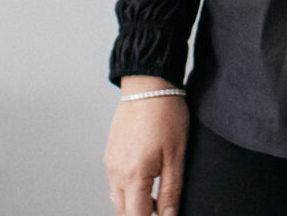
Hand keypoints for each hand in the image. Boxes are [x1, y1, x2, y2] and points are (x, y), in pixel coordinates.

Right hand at [104, 76, 187, 214]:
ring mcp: (110, 162)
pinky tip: (145, 182)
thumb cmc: (166, 114)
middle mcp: (116, 172)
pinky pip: (114, 183)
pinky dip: (127, 191)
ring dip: (133, 205)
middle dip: (140, 215)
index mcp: (133, 175)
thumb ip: (171, 192)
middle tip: (160, 211)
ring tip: (155, 200)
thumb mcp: (176, 156)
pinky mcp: (110, 154)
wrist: (148, 84)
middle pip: (123, 211)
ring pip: (117, 199)